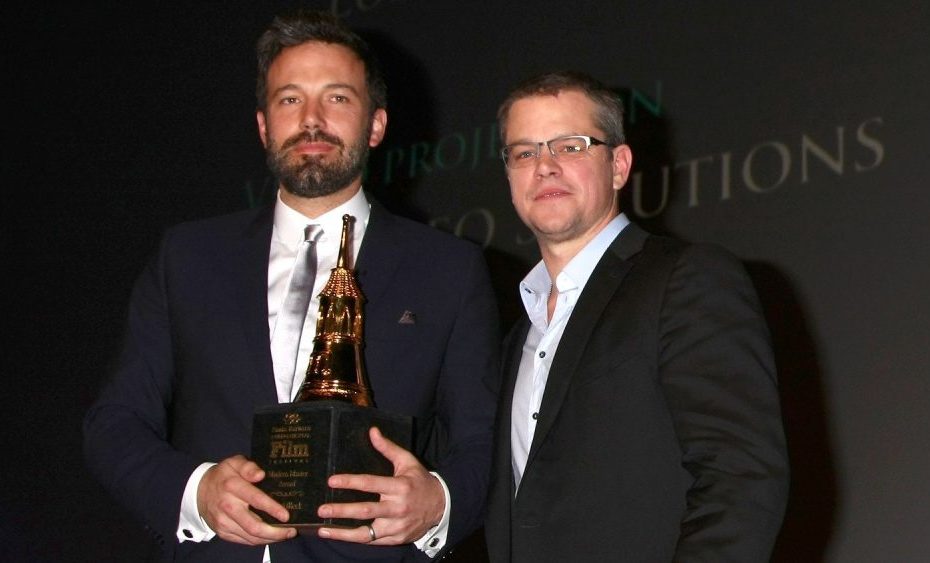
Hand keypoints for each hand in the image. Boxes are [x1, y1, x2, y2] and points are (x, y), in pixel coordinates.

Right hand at [197, 455, 296, 544]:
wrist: (199, 491)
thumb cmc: (223, 475)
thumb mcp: (234, 463)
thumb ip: (248, 467)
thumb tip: (261, 475)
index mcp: (232, 486)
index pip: (255, 499)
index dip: (272, 508)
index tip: (286, 515)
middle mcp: (228, 506)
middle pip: (253, 526)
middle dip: (275, 532)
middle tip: (291, 531)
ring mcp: (224, 522)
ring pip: (250, 537)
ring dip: (270, 538)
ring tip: (285, 534)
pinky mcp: (223, 532)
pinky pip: (244, 541)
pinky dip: (260, 541)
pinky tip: (271, 536)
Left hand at [317, 427, 444, 544]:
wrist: (442, 506)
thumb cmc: (420, 481)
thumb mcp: (408, 462)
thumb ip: (388, 448)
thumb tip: (372, 431)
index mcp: (400, 487)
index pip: (371, 483)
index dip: (350, 481)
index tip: (332, 481)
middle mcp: (397, 508)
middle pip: (366, 511)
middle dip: (342, 511)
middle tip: (322, 510)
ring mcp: (397, 527)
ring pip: (366, 533)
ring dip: (343, 533)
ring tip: (323, 530)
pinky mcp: (396, 539)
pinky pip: (372, 541)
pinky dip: (355, 539)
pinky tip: (339, 535)